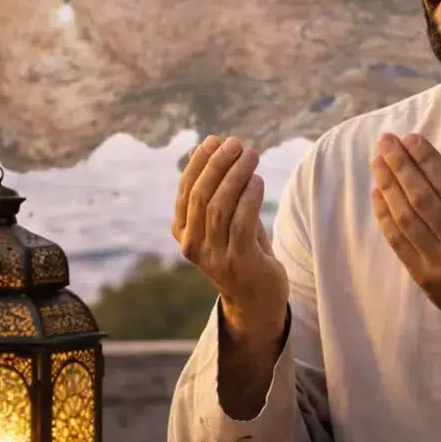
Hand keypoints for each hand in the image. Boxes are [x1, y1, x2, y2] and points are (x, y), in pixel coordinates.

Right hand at [173, 135, 288, 340]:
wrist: (256, 301)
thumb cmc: (241, 252)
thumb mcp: (224, 219)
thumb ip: (214, 188)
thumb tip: (199, 147)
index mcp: (183, 233)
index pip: (186, 191)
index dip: (198, 163)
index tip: (214, 140)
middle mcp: (193, 246)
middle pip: (201, 196)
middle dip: (218, 164)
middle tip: (236, 143)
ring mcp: (214, 257)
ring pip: (220, 207)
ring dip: (236, 176)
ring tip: (251, 155)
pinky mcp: (239, 263)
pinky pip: (241, 224)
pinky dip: (249, 199)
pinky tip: (257, 181)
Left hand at [369, 132, 440, 353]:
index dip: (427, 160)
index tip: (411, 139)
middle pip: (421, 197)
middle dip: (400, 165)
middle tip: (385, 141)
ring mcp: (439, 264)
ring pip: (406, 218)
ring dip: (387, 187)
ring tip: (376, 161)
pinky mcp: (425, 279)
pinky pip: (399, 243)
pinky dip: (385, 218)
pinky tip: (377, 196)